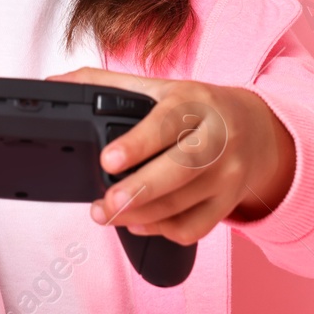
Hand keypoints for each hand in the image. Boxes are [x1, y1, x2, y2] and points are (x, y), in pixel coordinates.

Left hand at [45, 67, 296, 244]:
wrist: (259, 129)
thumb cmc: (200, 107)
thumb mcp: (161, 87)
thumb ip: (107, 84)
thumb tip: (55, 83)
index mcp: (194, 103)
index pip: (166, 123)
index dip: (137, 143)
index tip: (108, 159)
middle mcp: (216, 138)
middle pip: (180, 170)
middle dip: (140, 191)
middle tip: (106, 204)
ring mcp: (225, 174)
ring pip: (182, 205)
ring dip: (141, 216)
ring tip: (107, 214)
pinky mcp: (228, 202)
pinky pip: (194, 227)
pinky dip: (162, 230)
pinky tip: (139, 222)